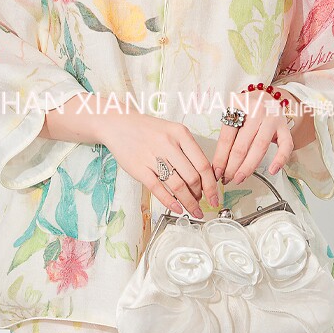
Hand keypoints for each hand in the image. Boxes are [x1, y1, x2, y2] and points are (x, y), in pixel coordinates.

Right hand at [100, 111, 217, 217]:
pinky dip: (170, 202)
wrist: (118, 123)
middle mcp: (168, 144)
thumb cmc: (147, 129)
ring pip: (178, 186)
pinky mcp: (139, 168)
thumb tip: (204, 176)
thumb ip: (187, 150)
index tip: (215, 196)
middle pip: (192, 177)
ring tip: (193, 210)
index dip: (211, 185)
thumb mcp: (172, 131)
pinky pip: (158, 189)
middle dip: (200, 195)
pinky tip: (177, 208)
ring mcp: (153, 156)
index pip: (203, 164)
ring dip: (188, 202)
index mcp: (180, 133)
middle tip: (202, 202)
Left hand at [213, 88, 293, 184]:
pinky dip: (280, 159)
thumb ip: (227, 132)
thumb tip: (218, 164)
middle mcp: (256, 110)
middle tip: (227, 179)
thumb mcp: (233, 112)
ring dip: (249, 166)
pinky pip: (286, 145)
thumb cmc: (246, 108)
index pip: (227, 136)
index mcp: (238, 104)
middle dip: (233, 166)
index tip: (216, 172)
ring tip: (240, 178)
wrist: (266, 96)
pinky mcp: (285, 126)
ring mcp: (272, 118)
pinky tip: (272, 170)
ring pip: (260, 147)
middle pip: (242, 144)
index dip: (220, 157)